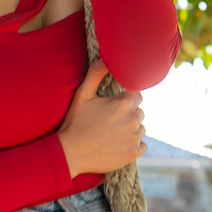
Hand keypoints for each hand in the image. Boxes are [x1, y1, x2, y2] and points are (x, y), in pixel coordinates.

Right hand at [57, 59, 146, 176]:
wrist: (70, 153)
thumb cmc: (75, 122)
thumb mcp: (82, 95)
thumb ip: (95, 74)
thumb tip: (105, 58)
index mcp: (123, 104)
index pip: (137, 95)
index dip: (126, 99)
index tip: (115, 105)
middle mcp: (133, 120)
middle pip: (139, 112)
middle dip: (128, 114)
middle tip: (110, 121)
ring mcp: (134, 138)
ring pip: (140, 128)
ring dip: (131, 129)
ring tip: (112, 133)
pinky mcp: (134, 153)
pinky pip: (142, 145)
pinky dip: (133, 145)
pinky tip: (118, 144)